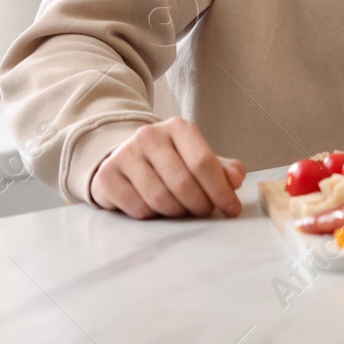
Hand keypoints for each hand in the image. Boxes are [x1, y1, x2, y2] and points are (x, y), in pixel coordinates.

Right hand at [90, 117, 245, 218]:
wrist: (125, 158)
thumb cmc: (170, 161)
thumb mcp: (197, 158)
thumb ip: (222, 168)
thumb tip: (235, 180)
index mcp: (178, 128)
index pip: (204, 162)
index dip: (221, 190)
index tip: (232, 209)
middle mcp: (149, 136)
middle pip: (183, 183)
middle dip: (201, 205)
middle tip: (206, 212)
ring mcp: (125, 154)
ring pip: (160, 198)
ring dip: (177, 212)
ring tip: (182, 209)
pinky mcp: (107, 175)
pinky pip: (138, 208)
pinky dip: (153, 215)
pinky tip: (156, 209)